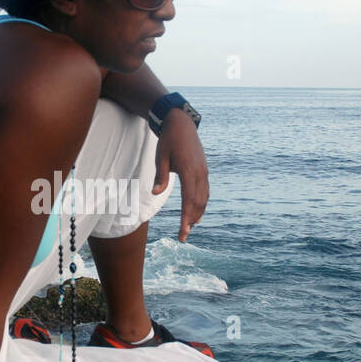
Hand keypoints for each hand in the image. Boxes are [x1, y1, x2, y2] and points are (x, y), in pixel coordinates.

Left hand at [152, 109, 207, 242]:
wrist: (182, 124)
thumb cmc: (168, 140)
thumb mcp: (160, 157)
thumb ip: (160, 176)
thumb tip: (156, 193)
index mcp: (188, 170)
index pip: (189, 200)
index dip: (186, 219)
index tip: (183, 233)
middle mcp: (200, 173)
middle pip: (198, 203)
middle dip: (191, 221)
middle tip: (183, 237)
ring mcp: (203, 172)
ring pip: (203, 198)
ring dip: (197, 213)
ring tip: (190, 228)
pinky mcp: (204, 170)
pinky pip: (205, 191)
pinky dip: (201, 204)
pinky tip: (196, 212)